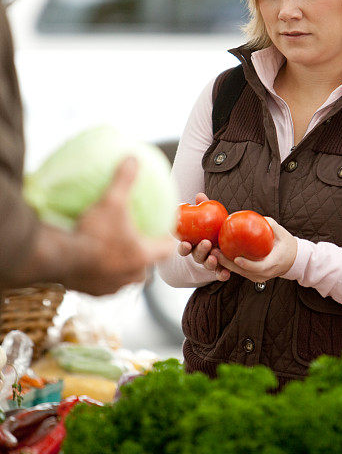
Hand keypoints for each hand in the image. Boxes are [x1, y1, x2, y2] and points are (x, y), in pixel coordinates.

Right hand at [66, 157, 173, 294]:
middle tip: (134, 239)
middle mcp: (131, 276)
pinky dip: (100, 273)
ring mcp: (113, 287)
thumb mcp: (111, 202)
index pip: (166, 249)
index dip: (167, 240)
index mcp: (143, 256)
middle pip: (145, 266)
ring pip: (124, 277)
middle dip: (141, 254)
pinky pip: (102, 283)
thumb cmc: (92, 233)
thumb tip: (133, 159)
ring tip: (112, 251)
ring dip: (121, 265)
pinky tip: (90, 260)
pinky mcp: (94, 294)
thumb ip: (124, 180)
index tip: (164, 231)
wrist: (62, 261)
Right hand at [177, 192, 229, 281]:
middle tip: (206, 243)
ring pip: (207, 264)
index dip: (183, 247)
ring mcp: (208, 263)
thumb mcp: (206, 218)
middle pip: (196, 255)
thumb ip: (202, 208)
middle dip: (200, 250)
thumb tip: (199, 195)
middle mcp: (198, 255)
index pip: (183, 247)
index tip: (186, 243)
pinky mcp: (219, 269)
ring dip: (210, 262)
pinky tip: (226, 274)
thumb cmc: (209, 228)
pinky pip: (219, 274)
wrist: (219, 244)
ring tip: (214, 257)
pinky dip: (221, 275)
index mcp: (192, 244)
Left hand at [212, 218, 296, 282]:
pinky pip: (240, 271)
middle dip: (227, 263)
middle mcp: (264, 274)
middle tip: (215, 252)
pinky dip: (229, 264)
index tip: (236, 258)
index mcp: (273, 264)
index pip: (258, 267)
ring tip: (212, 252)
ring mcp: (258, 277)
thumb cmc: (287, 244)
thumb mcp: (282, 232)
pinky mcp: (253, 276)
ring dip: (224, 264)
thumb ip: (269, 224)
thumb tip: (254, 216)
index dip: (247, 264)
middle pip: (243, 271)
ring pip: (238, 272)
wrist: (293, 259)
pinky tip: (219, 255)